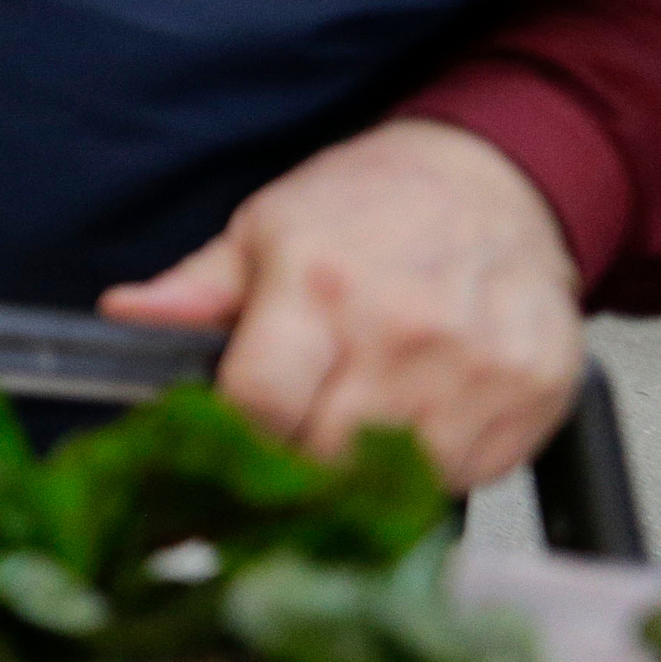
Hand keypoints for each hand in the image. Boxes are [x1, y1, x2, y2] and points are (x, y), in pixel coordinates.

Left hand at [99, 119, 582, 490]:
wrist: (498, 182)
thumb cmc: (371, 204)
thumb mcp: (266, 227)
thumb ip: (196, 288)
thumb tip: (126, 315)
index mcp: (319, 284)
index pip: (260, 405)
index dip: (238, 431)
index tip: (236, 428)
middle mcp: (402, 329)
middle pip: (326, 456)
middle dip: (298, 457)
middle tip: (297, 428)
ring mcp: (476, 366)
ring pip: (401, 479)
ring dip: (369, 469)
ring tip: (362, 415)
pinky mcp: (535, 393)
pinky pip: (471, 474)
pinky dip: (439, 464)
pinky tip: (422, 414)